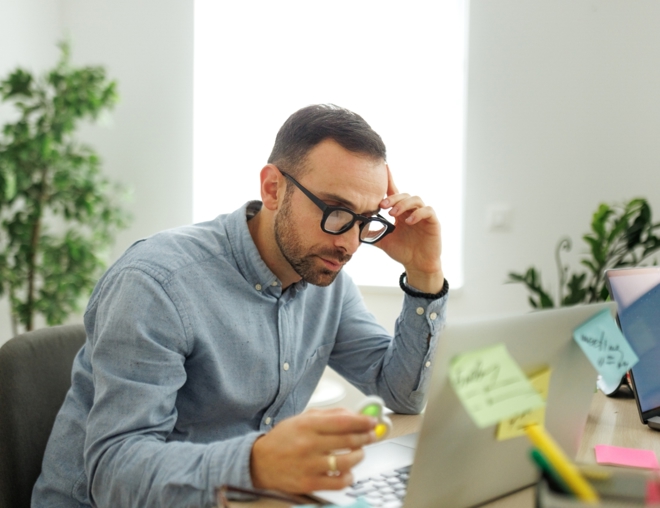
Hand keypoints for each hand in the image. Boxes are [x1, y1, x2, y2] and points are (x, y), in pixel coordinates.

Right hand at [250, 408, 376, 492]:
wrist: (260, 462)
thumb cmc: (283, 439)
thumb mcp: (302, 419)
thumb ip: (329, 415)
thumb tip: (355, 414)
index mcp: (307, 425)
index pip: (343, 422)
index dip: (362, 421)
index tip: (372, 421)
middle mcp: (309, 444)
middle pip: (348, 441)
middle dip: (366, 437)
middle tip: (372, 435)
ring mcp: (309, 466)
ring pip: (346, 462)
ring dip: (359, 456)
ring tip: (359, 452)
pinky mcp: (309, 483)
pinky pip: (338, 482)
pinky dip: (348, 477)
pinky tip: (347, 471)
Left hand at [377, 166, 443, 292]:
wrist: (417, 266)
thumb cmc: (403, 251)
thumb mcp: (383, 241)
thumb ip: (371, 234)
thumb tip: (355, 228)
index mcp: (400, 212)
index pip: (394, 192)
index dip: (389, 180)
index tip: (383, 167)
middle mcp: (411, 210)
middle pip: (404, 194)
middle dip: (393, 198)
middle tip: (382, 206)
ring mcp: (423, 215)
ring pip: (416, 199)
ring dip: (403, 204)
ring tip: (393, 214)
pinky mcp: (433, 222)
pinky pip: (428, 211)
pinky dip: (418, 214)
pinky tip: (409, 221)